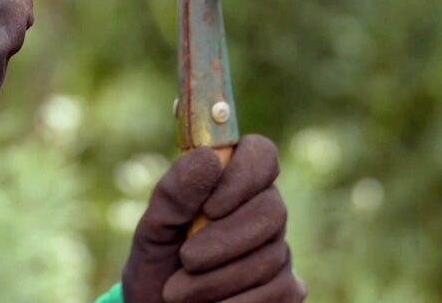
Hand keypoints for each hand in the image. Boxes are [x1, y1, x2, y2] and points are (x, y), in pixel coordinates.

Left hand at [122, 135, 305, 302]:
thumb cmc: (158, 264)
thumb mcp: (154, 229)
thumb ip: (175, 193)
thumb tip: (209, 158)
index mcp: (232, 183)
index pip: (261, 153)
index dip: (243, 175)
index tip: (210, 208)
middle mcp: (263, 211)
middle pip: (272, 209)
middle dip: (225, 239)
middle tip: (186, 259)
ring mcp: (279, 250)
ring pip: (270, 256)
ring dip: (218, 278)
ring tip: (177, 292)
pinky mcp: (287, 289)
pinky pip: (278, 292)